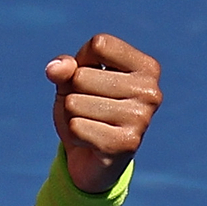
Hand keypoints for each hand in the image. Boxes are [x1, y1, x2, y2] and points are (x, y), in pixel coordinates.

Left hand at [43, 31, 160, 194]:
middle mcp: (150, 92)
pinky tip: (90, 142)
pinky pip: (77, 126)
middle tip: (89, 111)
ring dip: (71, 116)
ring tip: (89, 125)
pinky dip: (74, 135)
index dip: (81, 61)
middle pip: (82, 76)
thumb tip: (56, 69)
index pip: (99, 44)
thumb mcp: (72, 83)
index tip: (92, 81)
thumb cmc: (86, 111)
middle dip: (73, 93)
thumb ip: (64, 68)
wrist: (92, 161)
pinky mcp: (125, 144)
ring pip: (75, 102)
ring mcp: (141, 119)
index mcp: (147, 68)